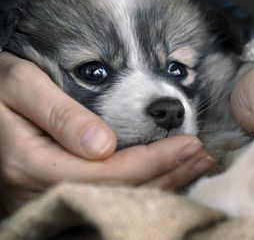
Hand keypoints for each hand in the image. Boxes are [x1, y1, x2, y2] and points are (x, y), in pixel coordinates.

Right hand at [0, 53, 213, 214]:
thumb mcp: (19, 86)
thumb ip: (58, 114)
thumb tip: (104, 146)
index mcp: (32, 164)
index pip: (110, 172)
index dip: (155, 161)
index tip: (190, 143)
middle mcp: (39, 191)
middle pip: (118, 192)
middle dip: (167, 174)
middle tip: (205, 155)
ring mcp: (45, 198)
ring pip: (114, 198)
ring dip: (161, 181)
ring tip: (197, 164)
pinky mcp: (52, 195)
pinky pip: (105, 194)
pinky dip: (142, 183)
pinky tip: (168, 172)